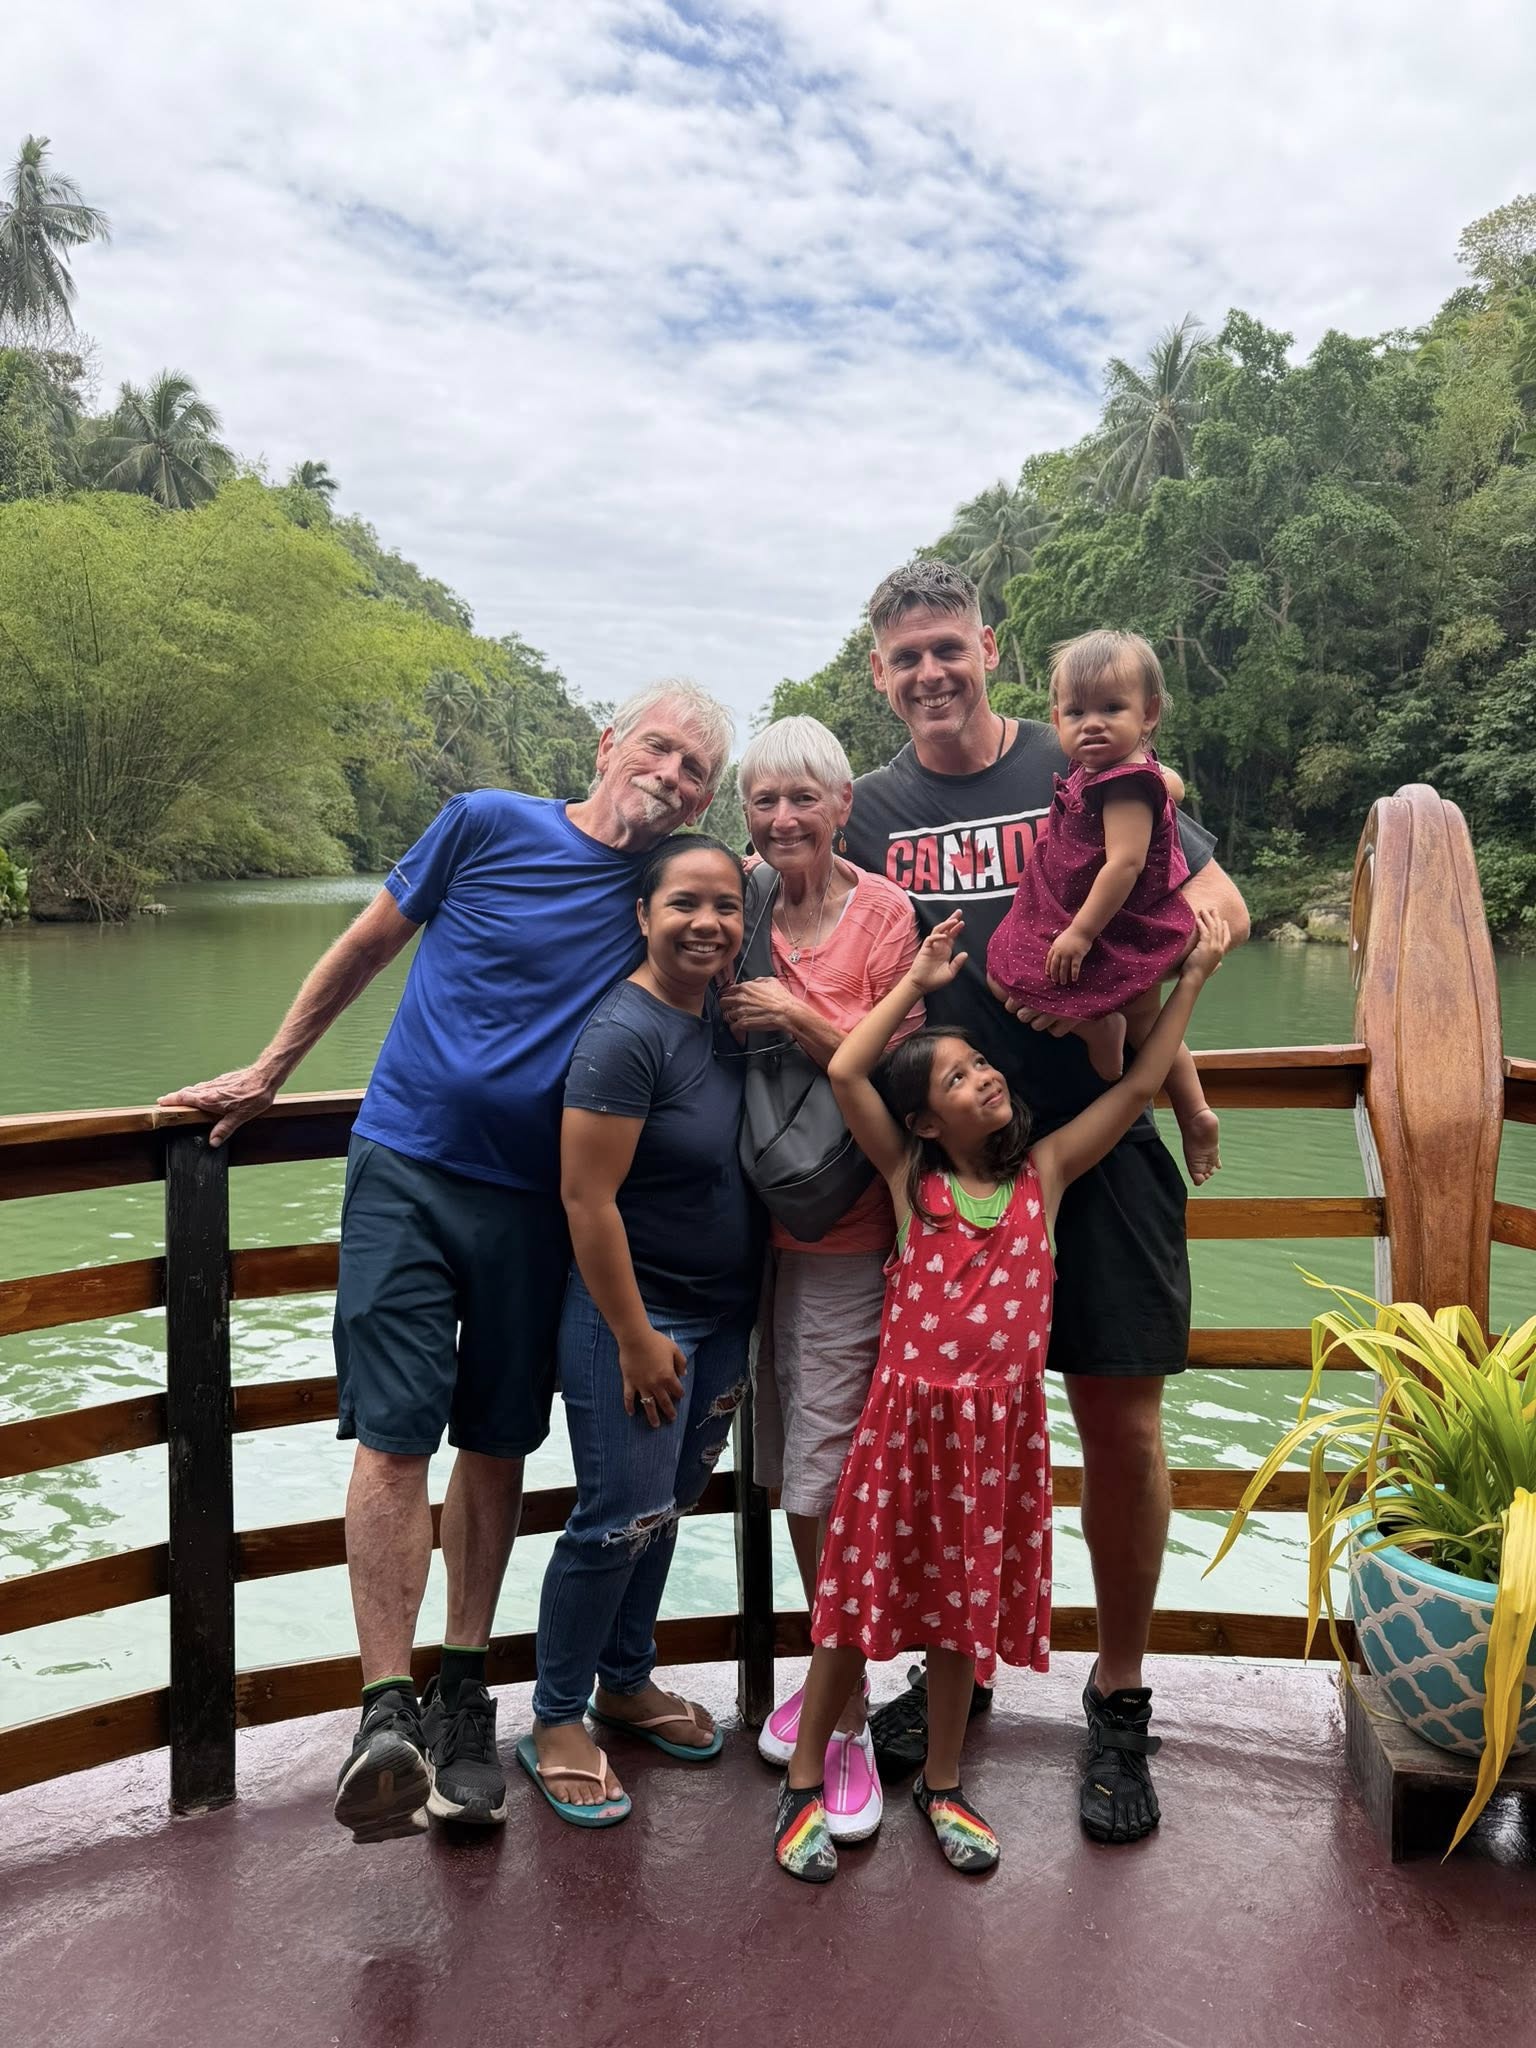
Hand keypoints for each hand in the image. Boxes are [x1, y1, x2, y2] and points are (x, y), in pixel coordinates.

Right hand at [157, 1065, 278, 1146]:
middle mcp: (210, 1090)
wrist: (264, 1077)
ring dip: (186, 1093)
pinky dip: (199, 1090)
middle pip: (187, 1092)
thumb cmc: (254, 1096)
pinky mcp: (224, 1080)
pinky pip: (206, 1086)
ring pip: (196, 1088)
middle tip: (164, 1101)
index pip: (184, 1098)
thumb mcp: (240, 1117)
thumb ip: (224, 1129)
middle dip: (175, 1097)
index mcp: (210, 1099)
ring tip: (180, 1098)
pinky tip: (203, 1093)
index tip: (160, 1102)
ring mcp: (217, 1083)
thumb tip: (213, 1142)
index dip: (171, 1100)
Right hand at [619, 1326, 687, 1425]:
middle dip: (669, 1411)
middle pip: (664, 1402)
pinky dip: (629, 1406)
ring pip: (648, 1405)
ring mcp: (641, 1385)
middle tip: (672, 1419)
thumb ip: (681, 1362)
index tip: (679, 1395)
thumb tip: (684, 1373)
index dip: (679, 1394)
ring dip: (652, 1416)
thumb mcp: (674, 1349)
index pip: (677, 1390)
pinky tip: (631, 1413)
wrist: (635, 1338)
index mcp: (668, 1376)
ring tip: (655, 1425)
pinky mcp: (629, 1382)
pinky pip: (629, 1397)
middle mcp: (655, 1384)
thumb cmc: (655, 1341)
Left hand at [717, 978, 799, 1037]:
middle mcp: (741, 998)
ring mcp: (741, 1011)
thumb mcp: (771, 981)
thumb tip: (755, 982)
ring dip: (731, 1017)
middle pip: (723, 1002)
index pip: (729, 990)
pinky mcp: (743, 1023)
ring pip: (726, 1015)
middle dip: (726, 1005)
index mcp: (746, 987)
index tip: (729, 996)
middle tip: (730, 1007)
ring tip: (735, 1018)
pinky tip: (739, 1026)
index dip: (729, 994)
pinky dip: (734, 1027)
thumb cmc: (782, 998)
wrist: (787, 1012)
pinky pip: (732, 1027)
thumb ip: (758, 981)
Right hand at [909, 912, 968, 992]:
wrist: (921, 985)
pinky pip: (931, 939)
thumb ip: (957, 963)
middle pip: (946, 929)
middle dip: (952, 920)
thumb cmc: (934, 980)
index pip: (952, 936)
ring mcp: (932, 946)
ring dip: (946, 925)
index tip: (962, 922)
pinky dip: (937, 936)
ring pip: (938, 931)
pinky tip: (944, 936)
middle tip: (959, 911)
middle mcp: (939, 946)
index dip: (957, 928)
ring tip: (954, 920)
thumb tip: (965, 953)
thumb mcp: (950, 972)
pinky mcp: (925, 949)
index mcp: (945, 950)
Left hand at [1045, 926, 1092, 984]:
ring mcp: (1068, 953)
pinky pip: (1074, 967)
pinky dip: (1074, 974)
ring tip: (1062, 983)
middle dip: (1054, 974)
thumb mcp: (1060, 940)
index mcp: (1055, 947)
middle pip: (1055, 965)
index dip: (1048, 967)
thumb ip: (1057, 947)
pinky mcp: (1077, 955)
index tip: (1047, 974)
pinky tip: (1073, 979)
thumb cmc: (1072, 934)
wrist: (1081, 929)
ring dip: (1063, 976)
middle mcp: (1060, 951)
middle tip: (1055, 981)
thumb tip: (1054, 955)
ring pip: (1063, 968)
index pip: (1049, 959)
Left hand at [1182, 907, 1231, 982]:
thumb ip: (1216, 966)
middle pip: (1220, 930)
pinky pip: (1205, 931)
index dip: (1226, 929)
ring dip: (1208, 918)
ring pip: (1213, 928)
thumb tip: (1220, 965)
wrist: (1194, 978)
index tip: (1223, 921)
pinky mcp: (1206, 946)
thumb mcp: (1211, 969)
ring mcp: (1214, 947)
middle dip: (1217, 918)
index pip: (1227, 938)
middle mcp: (1219, 949)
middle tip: (1213, 909)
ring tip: (1204, 910)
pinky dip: (1202, 924)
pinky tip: (1199, 919)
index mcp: (1221, 954)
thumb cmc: (1199, 975)